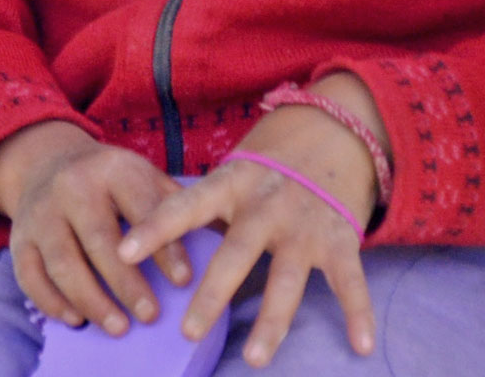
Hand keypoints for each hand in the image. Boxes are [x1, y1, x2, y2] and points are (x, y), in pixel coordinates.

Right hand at [0, 120, 192, 336]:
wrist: (45, 161)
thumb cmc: (110, 180)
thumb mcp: (143, 175)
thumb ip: (175, 204)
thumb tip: (221, 239)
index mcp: (111, 169)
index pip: (140, 208)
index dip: (163, 246)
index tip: (184, 282)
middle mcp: (71, 187)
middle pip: (98, 239)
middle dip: (126, 282)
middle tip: (151, 316)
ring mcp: (40, 213)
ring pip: (62, 262)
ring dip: (91, 299)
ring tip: (119, 326)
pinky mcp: (20, 237)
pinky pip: (30, 275)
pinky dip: (51, 302)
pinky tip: (76, 319)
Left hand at [117, 95, 382, 365]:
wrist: (335, 130)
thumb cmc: (268, 162)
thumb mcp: (231, 171)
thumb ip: (202, 204)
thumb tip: (147, 237)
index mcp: (230, 184)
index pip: (184, 206)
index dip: (153, 228)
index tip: (123, 252)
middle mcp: (266, 205)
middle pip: (236, 254)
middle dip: (212, 295)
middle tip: (189, 332)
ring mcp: (305, 224)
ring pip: (287, 279)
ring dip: (272, 321)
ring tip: (253, 358)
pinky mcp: (341, 239)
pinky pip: (349, 281)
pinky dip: (358, 313)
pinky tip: (360, 345)